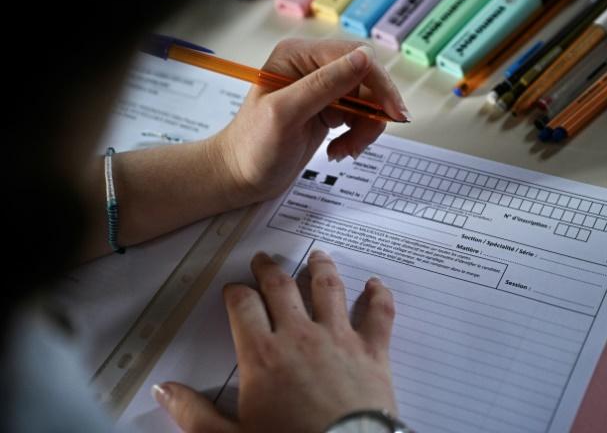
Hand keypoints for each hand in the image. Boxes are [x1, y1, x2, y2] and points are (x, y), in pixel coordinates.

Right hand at [153, 250, 397, 432]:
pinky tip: (375, 283)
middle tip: (264, 259)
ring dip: (321, 268)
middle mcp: (300, 335)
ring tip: (317, 255)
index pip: (243, 306)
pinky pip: (379, 313)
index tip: (234, 289)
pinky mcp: (373, 350)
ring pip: (329, 288)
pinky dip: (379, 295)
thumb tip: (163, 389)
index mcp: (262, 354)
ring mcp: (340, 338)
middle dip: (269, 270)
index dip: (236, 292)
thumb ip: (194, 414)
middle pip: (281, 288)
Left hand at [211, 39, 409, 206]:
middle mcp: (312, 67)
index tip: (394, 113)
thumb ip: (325, 84)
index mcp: (299, 56)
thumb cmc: (252, 147)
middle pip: (367, 79)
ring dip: (365, 129)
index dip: (379, 84)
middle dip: (372, 111)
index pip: (355, 57)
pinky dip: (358, 136)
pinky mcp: (328, 110)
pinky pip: (360, 116)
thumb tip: (365, 58)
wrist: (239, 176)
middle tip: (364, 140)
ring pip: (368, 100)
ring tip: (345, 151)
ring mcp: (322, 89)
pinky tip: (339, 150)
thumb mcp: (286, 114)